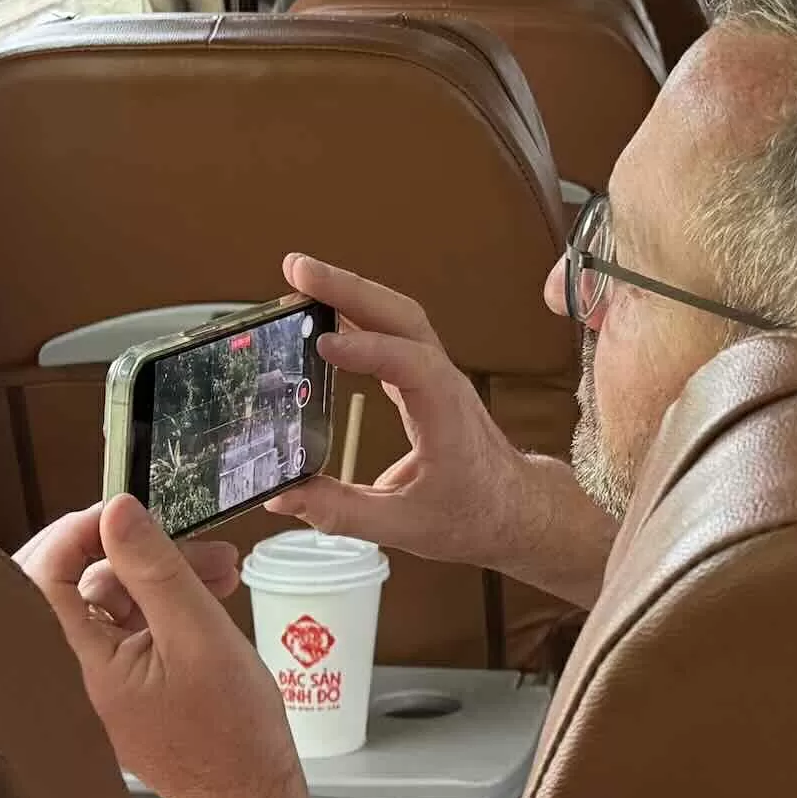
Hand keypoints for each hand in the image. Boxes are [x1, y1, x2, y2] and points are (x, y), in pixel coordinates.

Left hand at [17, 496, 300, 797]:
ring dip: (156, 572)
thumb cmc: (230, 727)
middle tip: (174, 530)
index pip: (40, 578)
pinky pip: (122, 625)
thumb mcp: (198, 632)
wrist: (248, 796)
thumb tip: (115, 509)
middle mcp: (70, 676)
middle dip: (126, 548)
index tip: (123, 512)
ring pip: (104, 600)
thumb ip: (154, 568)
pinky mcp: (115, 685)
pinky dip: (161, 601)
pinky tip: (210, 587)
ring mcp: (91, 682)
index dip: (75, 533)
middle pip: (69, 584)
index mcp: (78, 667)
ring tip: (221, 563)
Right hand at [274, 254, 548, 570]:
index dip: (367, 349)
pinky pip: (394, 332)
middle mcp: (443, 383)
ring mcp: (437, 375)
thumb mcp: (403, 527)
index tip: (322, 343)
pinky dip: (358, 313)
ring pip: (398, 316)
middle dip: (350, 288)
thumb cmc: (470, 516)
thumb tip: (282, 495)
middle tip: (298, 269)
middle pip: (402, 317)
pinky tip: (323, 309)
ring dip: (352, 291)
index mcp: (446, 417)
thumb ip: (342, 512)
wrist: (514, 508)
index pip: (411, 365)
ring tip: (301, 275)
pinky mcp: (426, 377)